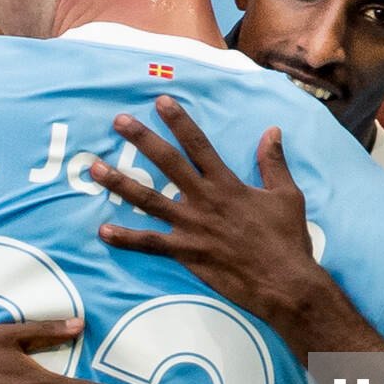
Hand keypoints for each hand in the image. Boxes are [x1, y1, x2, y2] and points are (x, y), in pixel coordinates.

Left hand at [90, 96, 330, 337]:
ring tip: (95, 168)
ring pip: (149, 200)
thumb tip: (272, 130)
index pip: (198, 144)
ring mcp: (192, 226)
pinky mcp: (187, 253)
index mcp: (227, 184)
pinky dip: (126, 239)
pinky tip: (103, 231)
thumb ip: (274, 161)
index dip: (179, 121)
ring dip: (120, 183)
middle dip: (142, 140)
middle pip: (167, 163)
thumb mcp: (287, 195)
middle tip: (118, 121)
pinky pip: (150, 244)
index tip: (160, 101)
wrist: (284, 282)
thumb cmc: (288, 239)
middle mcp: (205, 200)